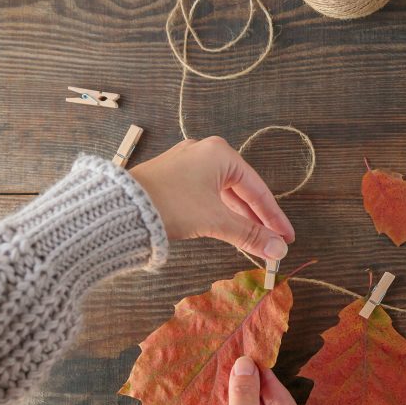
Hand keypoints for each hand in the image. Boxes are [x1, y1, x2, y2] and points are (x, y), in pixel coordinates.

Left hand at [130, 137, 294, 260]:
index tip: (287, 238)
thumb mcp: (216, 221)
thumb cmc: (170, 205)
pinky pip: (206, 194)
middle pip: (242, 190)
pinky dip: (220, 212)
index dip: (274, 217)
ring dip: (239, 218)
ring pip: (224, 194)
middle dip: (258, 219)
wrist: (118, 207)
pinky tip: (228, 228)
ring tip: (253, 240)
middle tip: (273, 242)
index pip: (258, 189)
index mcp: (221, 153)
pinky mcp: (172, 176)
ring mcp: (187, 163)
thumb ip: (250, 236)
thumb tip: (278, 252)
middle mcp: (205, 152)